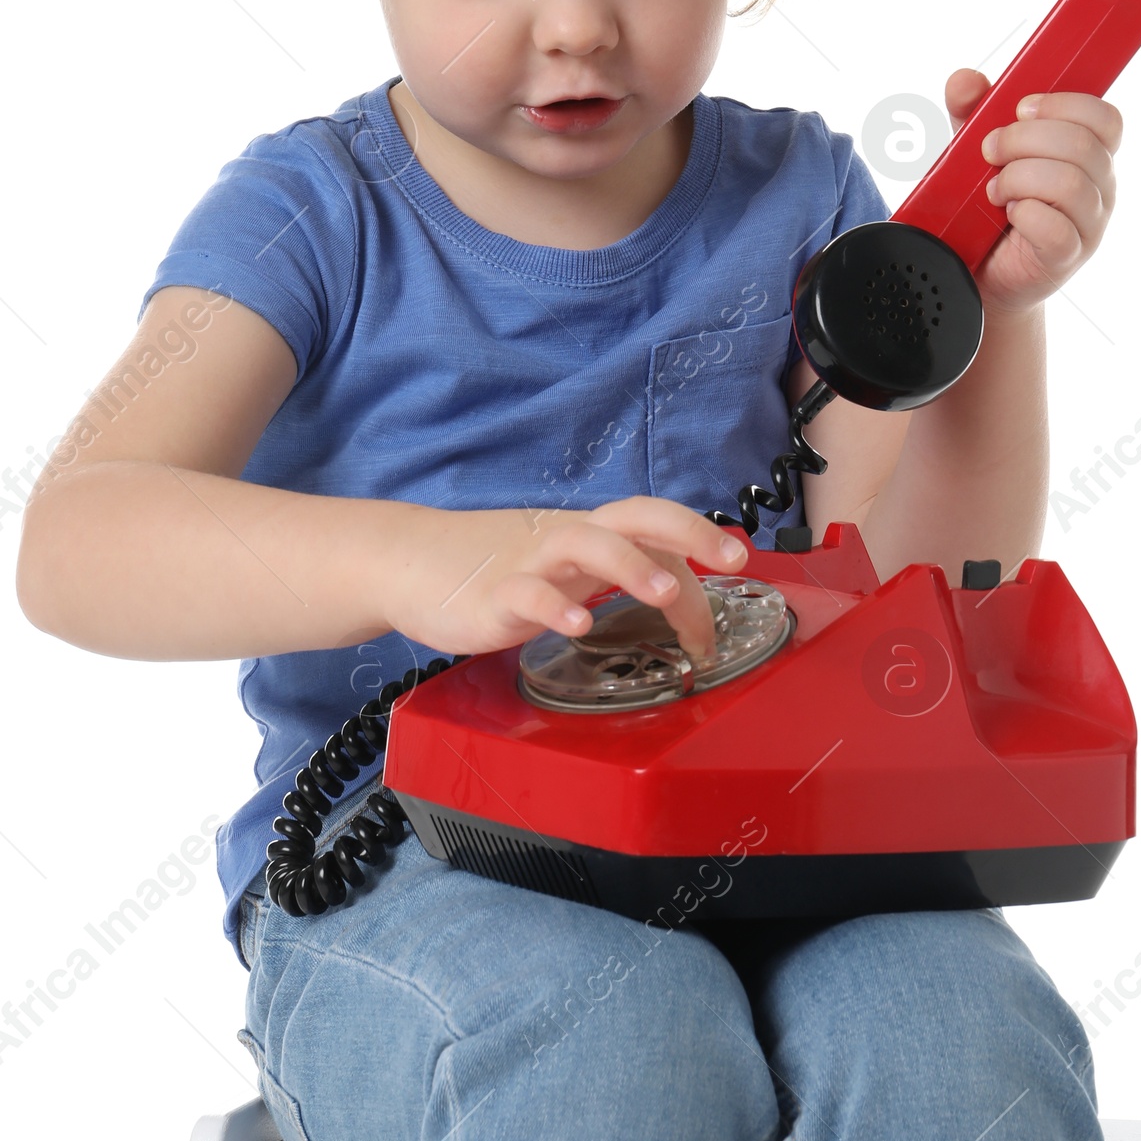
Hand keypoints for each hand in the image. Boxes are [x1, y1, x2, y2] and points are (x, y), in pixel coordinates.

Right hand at [381, 496, 746, 662]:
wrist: (407, 561)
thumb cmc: (492, 567)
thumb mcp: (564, 566)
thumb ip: (613, 571)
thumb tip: (678, 592)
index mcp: (589, 533)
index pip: (657, 535)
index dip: (697, 565)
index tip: (721, 618)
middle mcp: (567, 540)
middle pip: (634, 515)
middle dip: (688, 530)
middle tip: (732, 557)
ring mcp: (530, 564)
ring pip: (586, 544)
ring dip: (629, 566)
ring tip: (662, 593)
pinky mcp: (492, 595)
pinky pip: (527, 595)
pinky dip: (554, 607)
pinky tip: (577, 626)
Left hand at [943, 70, 1121, 318]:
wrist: (974, 267)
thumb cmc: (986, 203)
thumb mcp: (975, 147)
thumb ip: (971, 110)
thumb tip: (965, 80)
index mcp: (1089, 152)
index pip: (1105, 117)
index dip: (1063, 105)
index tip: (1020, 109)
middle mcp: (1099, 186)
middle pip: (1082, 144)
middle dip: (1023, 139)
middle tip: (989, 152)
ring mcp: (1089, 224)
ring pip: (1070, 183)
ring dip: (1019, 178)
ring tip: (993, 190)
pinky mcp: (1067, 257)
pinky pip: (1057, 229)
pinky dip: (1024, 214)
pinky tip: (1007, 214)